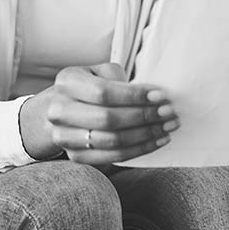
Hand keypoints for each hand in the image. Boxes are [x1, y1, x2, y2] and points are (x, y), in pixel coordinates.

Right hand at [20, 62, 177, 164]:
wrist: (60, 109)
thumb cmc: (89, 86)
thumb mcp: (99, 71)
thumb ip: (119, 78)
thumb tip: (152, 96)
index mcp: (67, 81)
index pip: (103, 92)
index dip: (134, 96)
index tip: (160, 97)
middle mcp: (59, 110)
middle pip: (107, 119)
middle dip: (143, 117)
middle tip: (169, 114)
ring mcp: (64, 136)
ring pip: (111, 141)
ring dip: (145, 135)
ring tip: (167, 128)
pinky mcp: (76, 156)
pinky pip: (111, 157)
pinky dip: (138, 150)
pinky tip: (155, 141)